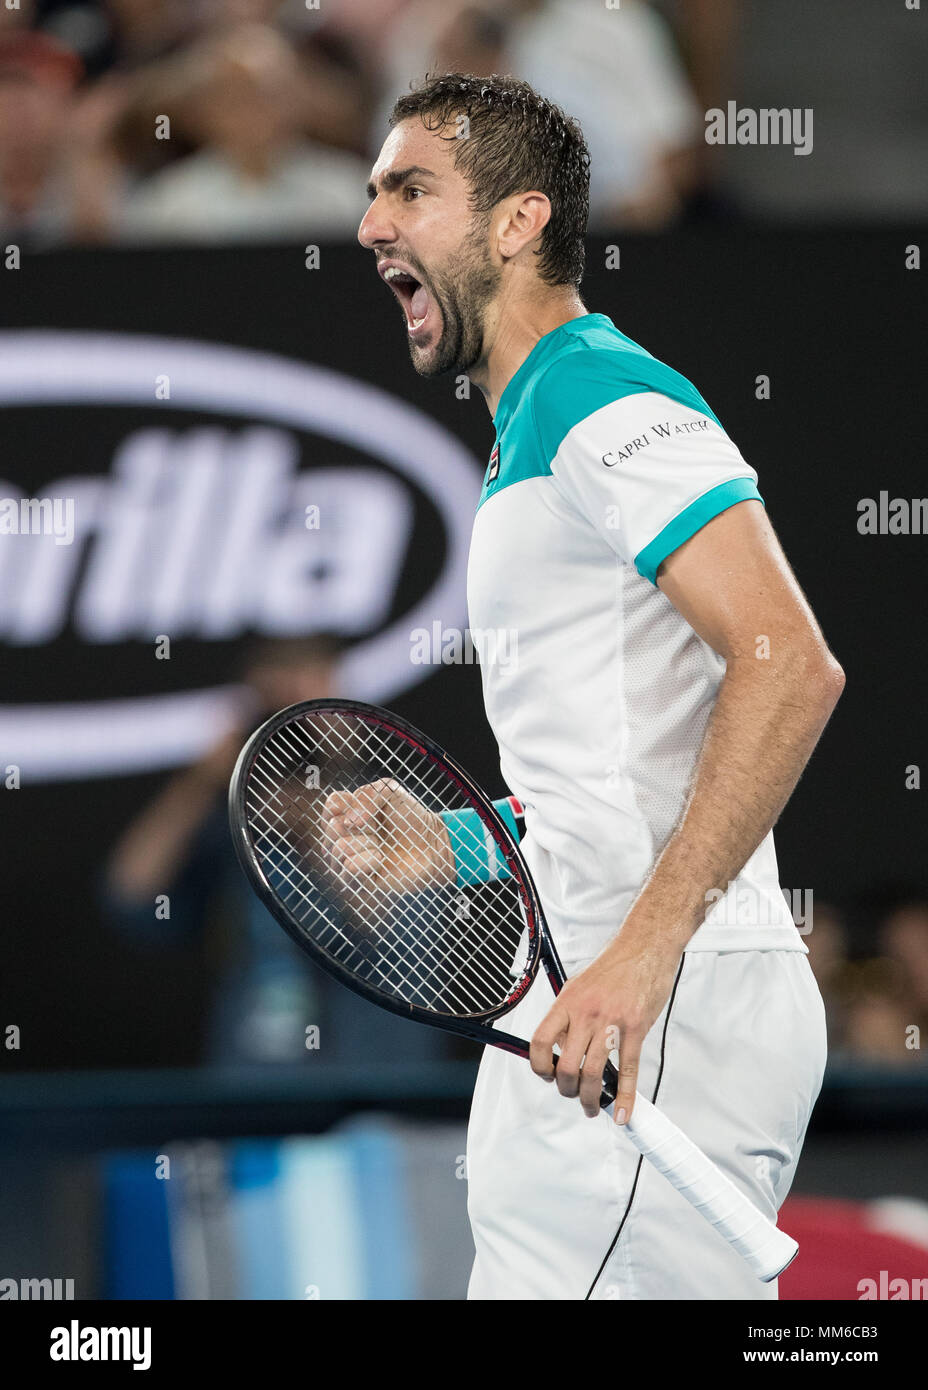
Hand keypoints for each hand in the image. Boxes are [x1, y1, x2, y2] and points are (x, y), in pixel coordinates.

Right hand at [321, 778, 454, 895]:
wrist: (432, 844)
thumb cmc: (411, 818)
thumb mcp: (390, 791)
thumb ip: (366, 794)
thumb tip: (349, 822)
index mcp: (346, 816)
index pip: (331, 805)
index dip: (350, 804)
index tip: (372, 809)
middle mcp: (342, 839)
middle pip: (331, 828)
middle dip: (364, 825)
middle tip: (380, 830)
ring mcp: (347, 863)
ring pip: (339, 849)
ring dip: (367, 843)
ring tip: (382, 846)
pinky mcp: (357, 883)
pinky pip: (350, 868)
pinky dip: (369, 861)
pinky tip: (381, 860)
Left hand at [529, 938, 681, 1121]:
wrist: (645, 948)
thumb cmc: (614, 968)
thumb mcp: (579, 986)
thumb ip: (569, 1016)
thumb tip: (562, 1046)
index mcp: (567, 1002)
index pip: (540, 1041)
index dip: (540, 1066)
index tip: (547, 1076)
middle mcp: (585, 1013)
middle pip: (566, 1065)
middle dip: (567, 1090)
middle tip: (574, 1096)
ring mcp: (611, 1022)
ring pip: (593, 1073)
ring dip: (590, 1098)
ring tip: (593, 1107)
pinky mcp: (635, 1028)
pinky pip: (628, 1070)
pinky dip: (626, 1096)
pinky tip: (623, 1111)